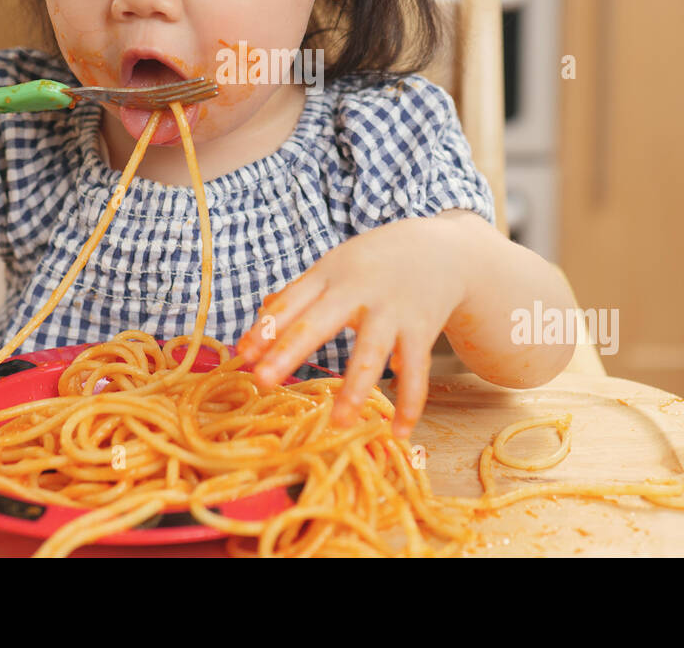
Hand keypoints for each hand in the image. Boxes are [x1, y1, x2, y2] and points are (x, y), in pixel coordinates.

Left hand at [235, 217, 470, 439]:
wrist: (441, 249)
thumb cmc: (373, 264)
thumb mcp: (335, 268)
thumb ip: (298, 295)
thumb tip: (257, 325)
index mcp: (330, 274)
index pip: (291, 303)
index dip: (265, 329)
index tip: (242, 356)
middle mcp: (358, 292)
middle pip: (319, 323)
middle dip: (289, 351)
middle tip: (263, 381)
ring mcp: (392, 311)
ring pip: (371, 354)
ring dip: (355, 390)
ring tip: (339, 424)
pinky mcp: (421, 330)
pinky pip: (415, 372)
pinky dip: (410, 404)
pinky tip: (399, 433)